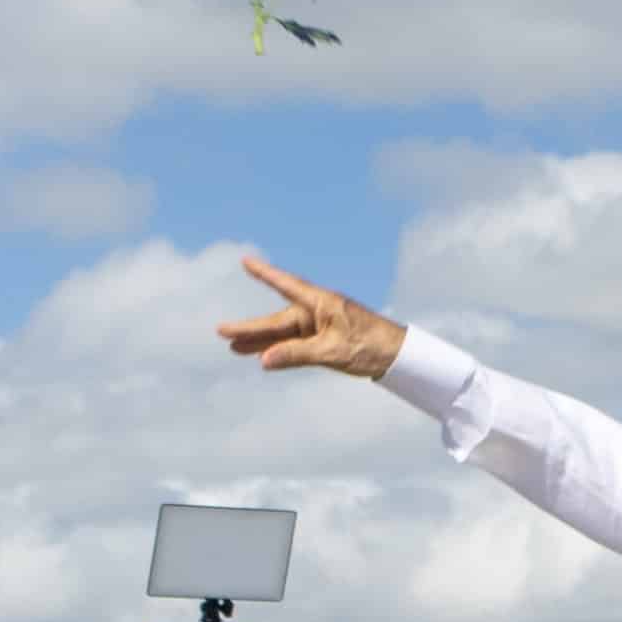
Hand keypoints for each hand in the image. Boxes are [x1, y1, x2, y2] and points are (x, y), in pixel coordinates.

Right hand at [216, 257, 408, 379]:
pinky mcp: (325, 341)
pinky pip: (296, 345)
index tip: (246, 261)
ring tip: (233, 347)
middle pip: (278, 320)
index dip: (265, 274)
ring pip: (284, 334)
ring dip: (261, 341)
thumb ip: (297, 354)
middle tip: (222, 332)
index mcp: (321, 303)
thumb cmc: (371, 345)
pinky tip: (261, 356)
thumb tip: (264, 360)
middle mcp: (317, 311)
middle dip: (251, 327)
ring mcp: (321, 327)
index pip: (286, 285)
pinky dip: (279, 350)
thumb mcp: (333, 351)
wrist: (399, 356)